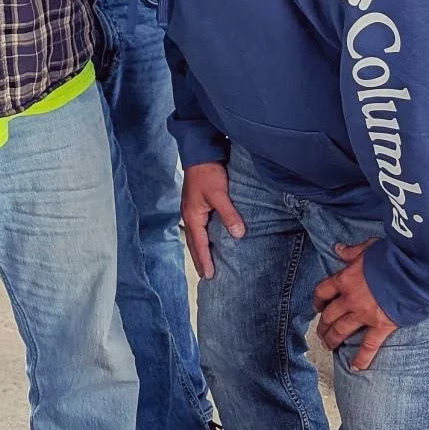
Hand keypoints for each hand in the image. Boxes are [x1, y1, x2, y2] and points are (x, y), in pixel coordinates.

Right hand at [182, 161, 244, 279]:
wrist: (200, 153)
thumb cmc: (207, 173)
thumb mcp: (219, 194)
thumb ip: (229, 214)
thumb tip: (238, 234)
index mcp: (192, 216)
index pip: (198, 244)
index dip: (204, 260)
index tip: (209, 276)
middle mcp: (190, 216)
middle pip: (193, 243)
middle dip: (199, 260)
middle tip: (206, 276)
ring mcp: (192, 210)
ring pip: (196, 236)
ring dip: (200, 250)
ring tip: (207, 264)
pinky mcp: (197, 205)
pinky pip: (199, 228)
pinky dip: (203, 239)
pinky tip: (210, 241)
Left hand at [315, 240, 398, 370]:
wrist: (410, 273)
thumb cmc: (389, 258)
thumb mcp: (367, 249)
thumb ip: (351, 251)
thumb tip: (337, 249)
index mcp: (345, 280)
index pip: (323, 291)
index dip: (317, 300)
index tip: (316, 307)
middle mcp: (350, 299)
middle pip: (330, 314)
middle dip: (323, 324)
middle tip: (320, 331)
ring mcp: (364, 315)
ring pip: (342, 330)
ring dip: (332, 339)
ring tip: (327, 345)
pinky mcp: (381, 326)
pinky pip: (368, 346)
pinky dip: (361, 359)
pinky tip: (355, 368)